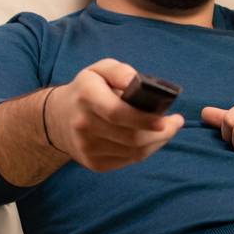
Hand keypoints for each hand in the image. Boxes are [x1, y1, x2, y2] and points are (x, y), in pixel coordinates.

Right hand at [45, 59, 183, 172]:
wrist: (57, 118)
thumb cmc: (88, 90)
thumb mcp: (100, 70)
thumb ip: (120, 72)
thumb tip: (137, 82)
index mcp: (86, 96)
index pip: (117, 113)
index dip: (144, 119)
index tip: (167, 119)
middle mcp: (83, 125)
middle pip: (131, 137)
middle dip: (162, 132)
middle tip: (176, 122)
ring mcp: (87, 148)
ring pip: (134, 152)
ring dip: (158, 142)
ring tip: (167, 129)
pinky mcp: (94, 163)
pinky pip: (130, 160)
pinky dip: (146, 150)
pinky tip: (150, 139)